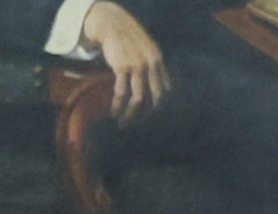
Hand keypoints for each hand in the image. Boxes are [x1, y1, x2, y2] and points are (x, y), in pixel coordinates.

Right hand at [83, 1, 169, 117]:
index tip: (146, 115)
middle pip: (153, 99)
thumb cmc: (128, 39)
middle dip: (144, 116)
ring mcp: (137, 67)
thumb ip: (153, 66)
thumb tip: (158, 88)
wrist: (112, 25)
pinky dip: (117, 106)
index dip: (157, 107)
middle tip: (134, 123)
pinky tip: (113, 112)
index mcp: (158, 62)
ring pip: (138, 100)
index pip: (165, 91)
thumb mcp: (147, 49)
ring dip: (130, 115)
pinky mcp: (122, 68)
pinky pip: (121, 93)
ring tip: (121, 122)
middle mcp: (151, 65)